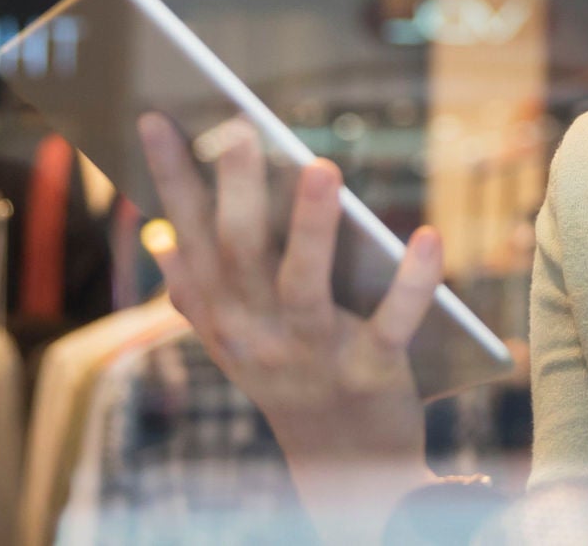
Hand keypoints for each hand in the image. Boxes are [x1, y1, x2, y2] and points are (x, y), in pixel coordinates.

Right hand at [136, 111, 440, 534]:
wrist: (343, 471)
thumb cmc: (292, 384)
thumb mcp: (238, 345)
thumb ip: (202, 299)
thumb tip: (163, 243)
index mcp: (225, 317)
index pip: (190, 237)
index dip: (172, 179)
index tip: (158, 115)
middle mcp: (259, 335)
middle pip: (241, 255)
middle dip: (238, 192)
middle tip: (241, 131)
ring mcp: (313, 355)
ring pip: (304, 286)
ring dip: (312, 227)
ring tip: (322, 167)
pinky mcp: (371, 373)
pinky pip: (392, 323)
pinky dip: (413, 281)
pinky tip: (429, 234)